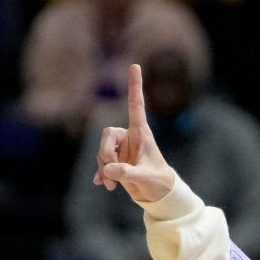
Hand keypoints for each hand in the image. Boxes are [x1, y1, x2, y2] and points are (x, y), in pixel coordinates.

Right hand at [93, 64, 174, 202]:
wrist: (158, 194)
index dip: (134, 86)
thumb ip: (128, 174)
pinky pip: (101, 161)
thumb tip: (109, 170)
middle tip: (114, 172)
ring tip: (113, 185)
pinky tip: (102, 184)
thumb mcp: (145, 178)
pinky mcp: (115, 159)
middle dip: (106, 154)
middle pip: (107, 134)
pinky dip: (101, 173)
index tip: (135, 65)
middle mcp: (130, 136)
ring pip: (101, 149)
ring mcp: (121, 147)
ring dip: (104, 167)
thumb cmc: (158, 182)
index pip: (136, 105)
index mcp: (142, 133)